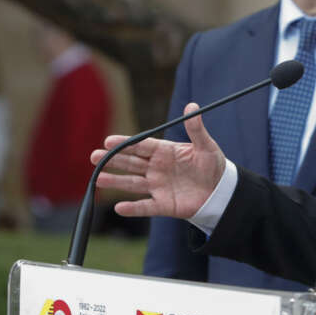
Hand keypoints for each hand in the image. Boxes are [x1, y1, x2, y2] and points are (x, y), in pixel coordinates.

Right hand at [91, 103, 225, 218]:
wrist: (221, 190)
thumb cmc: (212, 165)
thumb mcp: (206, 146)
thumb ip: (196, 129)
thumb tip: (192, 106)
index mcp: (165, 152)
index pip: (141, 146)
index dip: (125, 144)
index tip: (108, 141)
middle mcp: (157, 168)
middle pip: (132, 163)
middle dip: (113, 160)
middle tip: (94, 156)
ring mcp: (158, 187)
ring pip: (133, 184)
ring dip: (116, 181)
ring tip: (97, 179)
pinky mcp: (164, 205)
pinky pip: (146, 207)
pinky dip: (133, 208)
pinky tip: (119, 208)